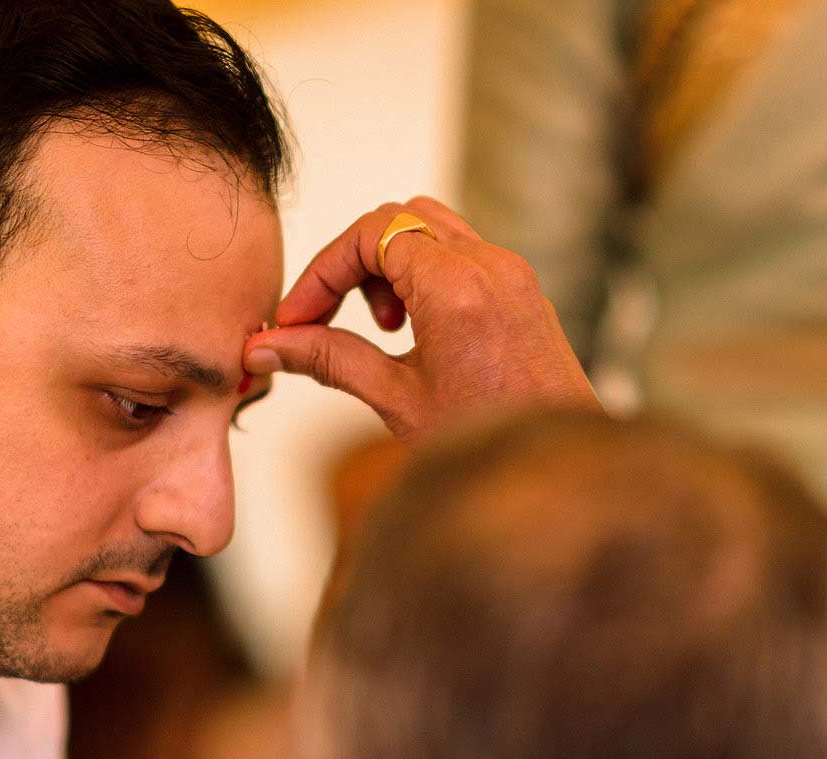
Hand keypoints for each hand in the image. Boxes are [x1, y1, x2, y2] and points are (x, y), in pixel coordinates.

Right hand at [243, 196, 599, 442]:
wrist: (559, 473)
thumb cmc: (488, 443)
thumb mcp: (396, 399)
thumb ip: (330, 360)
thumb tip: (268, 347)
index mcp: (456, 287)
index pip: (370, 235)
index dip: (323, 271)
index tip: (298, 317)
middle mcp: (490, 266)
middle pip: (399, 218)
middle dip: (354, 262)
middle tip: (333, 319)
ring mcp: (513, 274)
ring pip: (432, 228)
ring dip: (390, 265)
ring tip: (384, 329)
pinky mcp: (524, 291)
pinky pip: (464, 254)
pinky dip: (426, 275)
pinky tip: (418, 333)